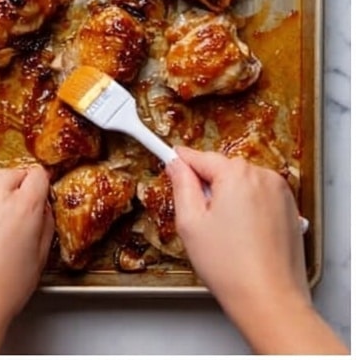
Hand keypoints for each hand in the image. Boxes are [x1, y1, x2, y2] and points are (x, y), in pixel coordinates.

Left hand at [0, 151, 54, 354]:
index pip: (35, 176)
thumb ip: (44, 227)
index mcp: (21, 208)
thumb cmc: (2, 292)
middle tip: (20, 200)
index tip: (39, 188)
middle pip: (8, 174)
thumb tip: (43, 210)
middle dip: (18, 183)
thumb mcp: (39, 261)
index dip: (40, 183)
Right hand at [167, 148, 343, 353]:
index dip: (180, 162)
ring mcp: (281, 193)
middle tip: (202, 220)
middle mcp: (263, 176)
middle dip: (208, 187)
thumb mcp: (190, 224)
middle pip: (222, 169)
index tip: (168, 157)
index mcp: (236, 175)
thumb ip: (181, 185)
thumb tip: (177, 165)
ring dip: (230, 197)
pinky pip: (260, 197)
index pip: (199, 156)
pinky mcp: (291, 210)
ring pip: (242, 183)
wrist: (272, 303)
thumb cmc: (232, 269)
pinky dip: (249, 208)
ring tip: (227, 234)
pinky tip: (244, 237)